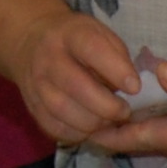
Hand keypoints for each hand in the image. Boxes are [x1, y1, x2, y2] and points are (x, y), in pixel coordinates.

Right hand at [8, 9, 142, 142]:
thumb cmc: (77, 42)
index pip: (92, 49)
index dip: (116, 70)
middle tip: (125, 112)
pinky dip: (77, 133)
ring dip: (93, 122)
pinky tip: (90, 128)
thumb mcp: (100, 34)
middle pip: (76, 85)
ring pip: (63, 110)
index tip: (135, 87)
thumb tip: (131, 89)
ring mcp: (36, 83)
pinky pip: (54, 127)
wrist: (31, 44)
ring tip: (109, 121)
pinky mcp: (32, 106)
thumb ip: (117, 57)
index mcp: (70, 34)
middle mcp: (48, 58)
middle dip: (107, 105)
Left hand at [85, 60, 166, 167]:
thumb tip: (153, 73)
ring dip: (139, 131)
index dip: (105, 133)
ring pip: (162, 143)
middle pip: (144, 143)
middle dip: (116, 131)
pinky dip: (161, 130)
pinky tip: (160, 114)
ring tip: (116, 112)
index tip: (78, 125)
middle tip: (89, 112)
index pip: (135, 138)